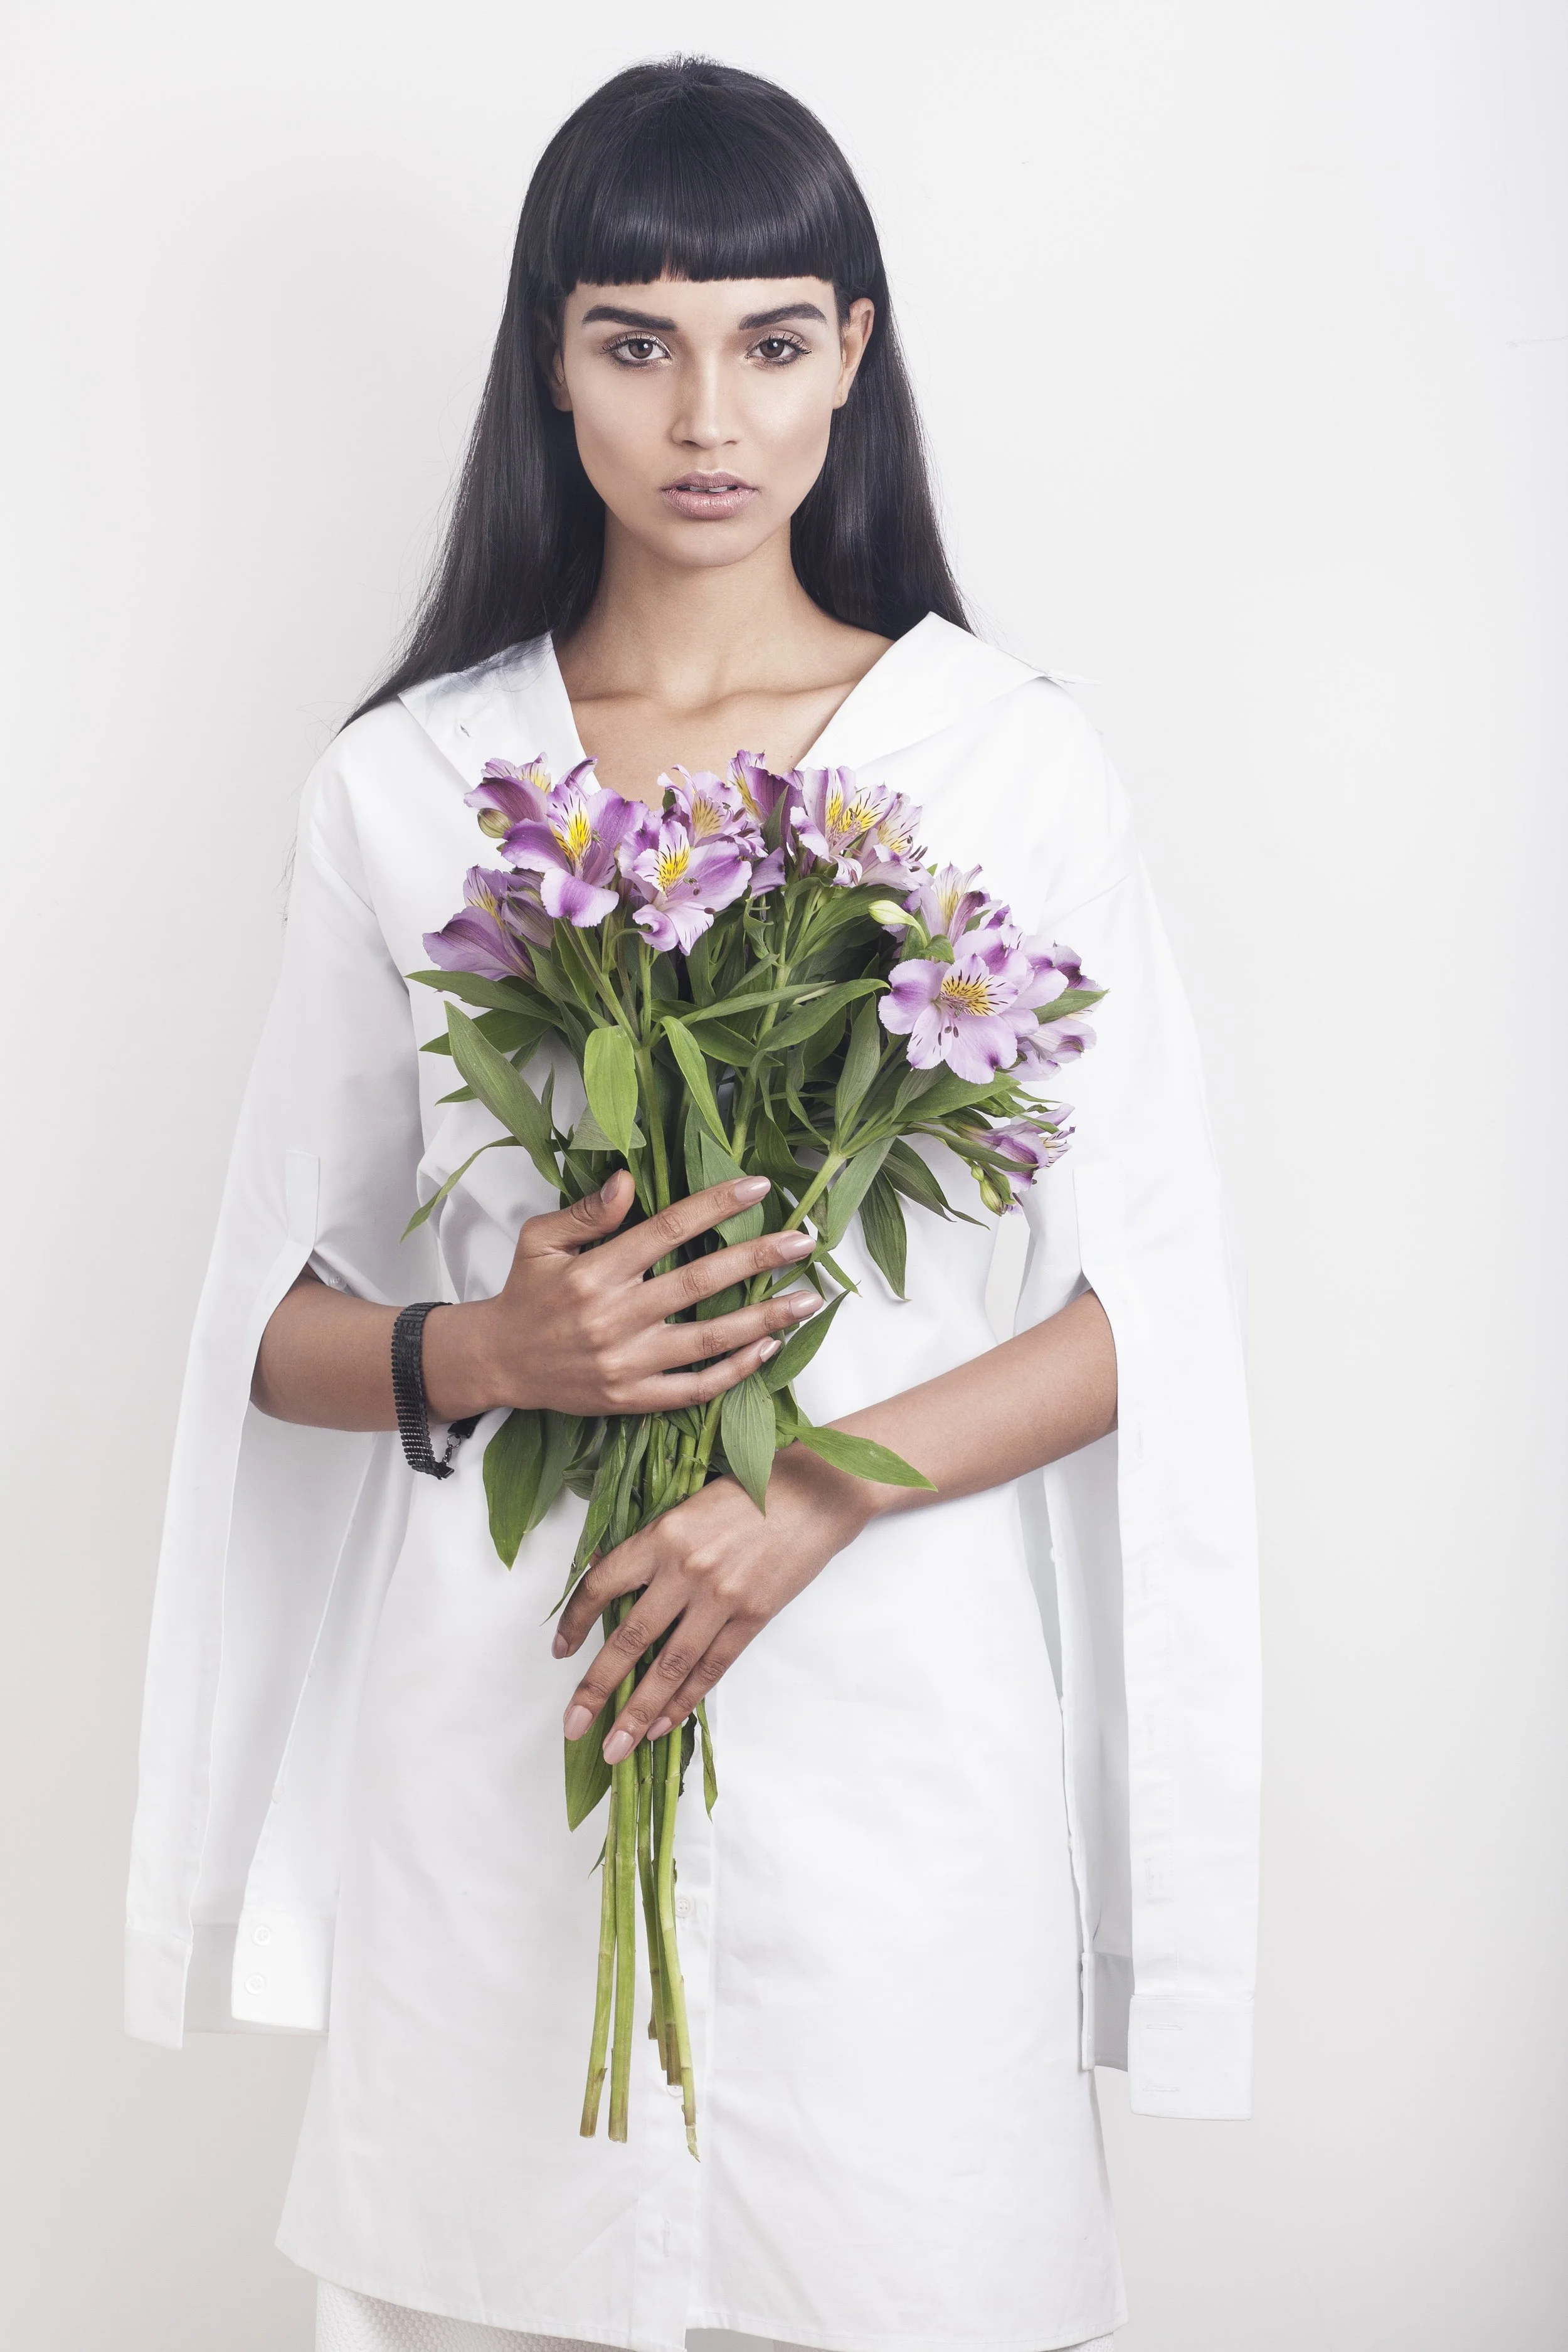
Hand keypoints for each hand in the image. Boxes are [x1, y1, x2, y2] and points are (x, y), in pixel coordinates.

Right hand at [426, 1170, 820, 1419]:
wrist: (498, 1362)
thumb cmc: (525, 1292)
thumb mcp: (540, 1239)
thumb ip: (588, 1212)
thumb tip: (629, 1179)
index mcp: (595, 1271)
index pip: (667, 1229)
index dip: (716, 1205)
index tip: (759, 1186)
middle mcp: (615, 1317)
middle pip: (700, 1282)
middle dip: (758, 1258)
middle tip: (804, 1242)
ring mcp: (627, 1362)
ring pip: (709, 1340)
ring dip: (764, 1319)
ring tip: (808, 1300)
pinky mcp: (632, 1398)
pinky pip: (695, 1388)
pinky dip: (736, 1371)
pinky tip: (769, 1349)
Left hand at [554, 1441, 874, 1761]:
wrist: (814, 1493)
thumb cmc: (748, 1491)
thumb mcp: (687, 1507)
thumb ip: (651, 1546)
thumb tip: (609, 1583)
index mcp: (662, 1536)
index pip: (601, 1585)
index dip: (575, 1622)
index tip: (560, 1652)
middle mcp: (686, 1570)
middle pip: (629, 1639)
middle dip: (596, 1689)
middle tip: (572, 1726)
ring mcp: (721, 1598)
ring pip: (670, 1667)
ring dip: (639, 1713)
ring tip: (616, 1749)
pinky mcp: (753, 1618)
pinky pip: (711, 1669)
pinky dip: (685, 1701)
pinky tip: (663, 1725)